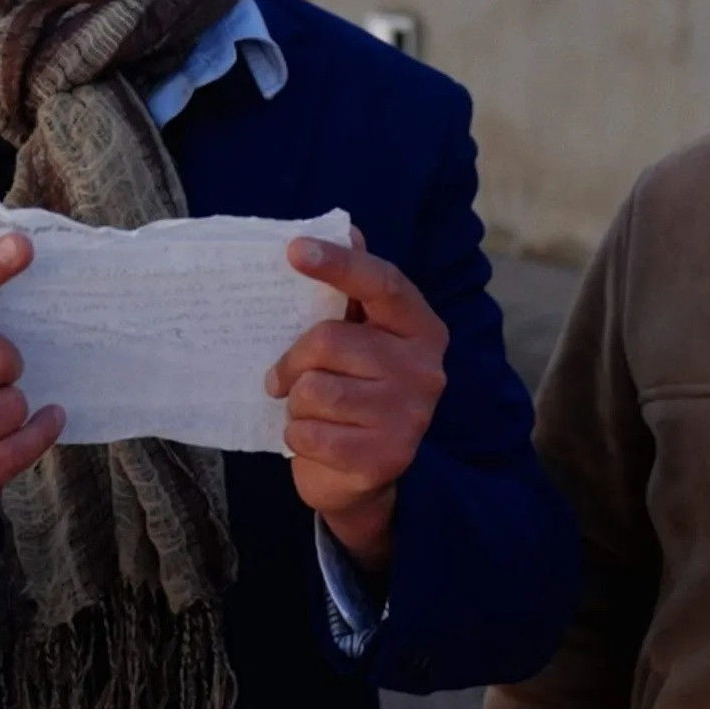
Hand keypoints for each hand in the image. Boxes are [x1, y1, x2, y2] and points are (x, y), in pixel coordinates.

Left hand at [266, 233, 447, 575]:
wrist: (367, 479)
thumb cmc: (356, 392)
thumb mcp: (360, 340)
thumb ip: (354, 291)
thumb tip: (347, 229)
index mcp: (421, 329)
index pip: (382, 284)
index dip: (339, 265)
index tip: (295, 250)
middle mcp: (425, 370)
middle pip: (329, 341)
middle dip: (292, 360)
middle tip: (284, 377)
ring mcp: (409, 417)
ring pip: (313, 390)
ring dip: (296, 402)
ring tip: (309, 410)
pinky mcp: (383, 458)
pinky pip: (308, 433)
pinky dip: (297, 436)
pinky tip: (316, 439)